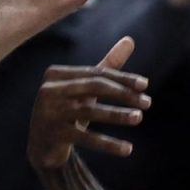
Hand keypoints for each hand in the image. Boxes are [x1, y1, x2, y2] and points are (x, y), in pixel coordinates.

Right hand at [28, 37, 151, 169]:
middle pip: (94, 86)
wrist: (42, 145)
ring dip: (118, 115)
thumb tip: (130, 39)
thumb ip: (107, 65)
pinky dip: (109, 144)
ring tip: (139, 118)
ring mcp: (50, 113)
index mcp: (56, 75)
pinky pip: (86, 138)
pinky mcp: (54, 135)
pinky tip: (128, 149)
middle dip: (123, 94)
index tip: (145, 85)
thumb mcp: (86, 88)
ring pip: (91, 111)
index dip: (122, 78)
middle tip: (147, 103)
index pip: (96, 73)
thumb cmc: (68, 110)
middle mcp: (50, 90)